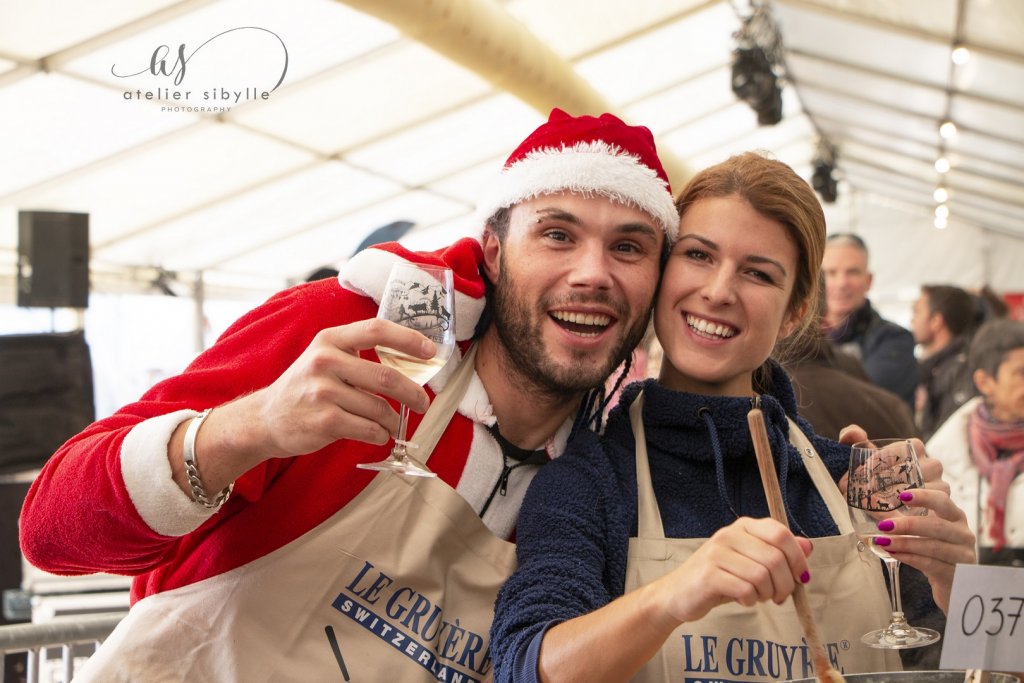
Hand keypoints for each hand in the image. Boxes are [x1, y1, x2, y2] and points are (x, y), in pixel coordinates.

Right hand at [238, 318, 435, 459]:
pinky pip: (369, 429)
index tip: (430, 351)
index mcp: (330, 340)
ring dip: (393, 421)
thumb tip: (411, 363)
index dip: (408, 339)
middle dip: (413, 393)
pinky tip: (378, 435)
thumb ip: (358, 354)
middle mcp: (325, 361)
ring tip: (393, 425)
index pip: (377, 330)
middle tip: (422, 403)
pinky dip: (380, 435)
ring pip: (379, 408)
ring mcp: (323, 392)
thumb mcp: (325, 357)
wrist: (266, 419)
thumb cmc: (306, 387)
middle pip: (387, 376)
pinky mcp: (325, 421)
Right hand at [655, 517, 812, 623]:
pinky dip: (751, 600)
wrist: (678, 593)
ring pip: (762, 575)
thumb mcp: (751, 562)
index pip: (780, 534)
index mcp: (743, 526)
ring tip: (759, 597)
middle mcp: (729, 534)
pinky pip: (745, 589)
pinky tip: (743, 600)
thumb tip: (808, 546)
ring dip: (767, 594)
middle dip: (785, 584)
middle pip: (775, 557)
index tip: (801, 578)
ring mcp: (716, 553)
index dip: (797, 558)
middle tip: (779, 597)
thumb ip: (779, 552)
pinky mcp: (709, 575)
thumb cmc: (719, 577)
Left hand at [871, 478, 975, 613]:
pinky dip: (910, 558)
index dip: (924, 497)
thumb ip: (909, 517)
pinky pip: (931, 565)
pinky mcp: (957, 574)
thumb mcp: (926, 531)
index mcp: (956, 517)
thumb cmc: (936, 550)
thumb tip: (875, 504)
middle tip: (884, 525)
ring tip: (883, 542)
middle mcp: (963, 534)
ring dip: (905, 543)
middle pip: (937, 526)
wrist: (953, 582)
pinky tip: (894, 554)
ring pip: (933, 547)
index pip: (943, 501)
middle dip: (908, 525)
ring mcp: (963, 555)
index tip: (902, 496)